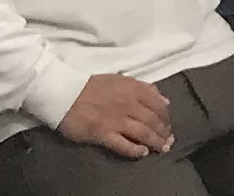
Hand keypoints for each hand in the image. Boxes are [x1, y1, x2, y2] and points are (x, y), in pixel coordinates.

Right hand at [57, 73, 173, 156]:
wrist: (65, 94)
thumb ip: (143, 88)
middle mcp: (129, 105)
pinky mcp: (103, 134)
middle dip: (163, 133)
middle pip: (153, 121)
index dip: (166, 118)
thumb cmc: (92, 86)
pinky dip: (135, 150)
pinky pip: (123, 145)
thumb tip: (164, 100)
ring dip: (154, 142)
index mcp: (134, 89)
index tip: (168, 125)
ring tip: (160, 149)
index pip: (159, 105)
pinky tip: (142, 153)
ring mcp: (116, 120)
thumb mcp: (121, 80)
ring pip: (143, 133)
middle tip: (168, 142)